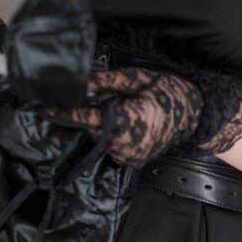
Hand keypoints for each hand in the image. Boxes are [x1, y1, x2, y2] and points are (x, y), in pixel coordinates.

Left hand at [38, 66, 203, 167]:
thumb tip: (84, 82)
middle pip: (93, 128)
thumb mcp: (140, 79)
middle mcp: (125, 143)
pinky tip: (131, 124)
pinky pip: (114, 147)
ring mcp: (130, 155)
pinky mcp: (134, 161)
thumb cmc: (170, 93)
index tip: (45, 109)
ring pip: (102, 138)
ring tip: (128, 112)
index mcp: (125, 121)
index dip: (65, 113)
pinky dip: (115, 135)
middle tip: (115, 100)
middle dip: (95, 114)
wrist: (195, 116)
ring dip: (106, 125)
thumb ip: (110, 82)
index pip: (87, 118)